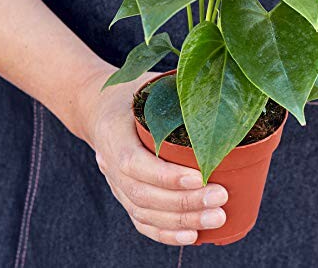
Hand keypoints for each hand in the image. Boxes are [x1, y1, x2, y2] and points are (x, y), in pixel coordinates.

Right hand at [78, 67, 227, 245]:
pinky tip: (192, 235)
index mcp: (113, 133)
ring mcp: (115, 183)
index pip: (135, 163)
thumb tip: (213, 92)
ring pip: (145, 212)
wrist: (97, 108)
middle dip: (185, 202)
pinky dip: (166, 233)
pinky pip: (142, 221)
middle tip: (220, 199)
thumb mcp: (145, 82)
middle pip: (143, 194)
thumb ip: (171, 91)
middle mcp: (109, 163)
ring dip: (183, 220)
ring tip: (217, 217)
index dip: (166, 175)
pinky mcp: (124, 194)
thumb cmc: (129, 92)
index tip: (200, 176)